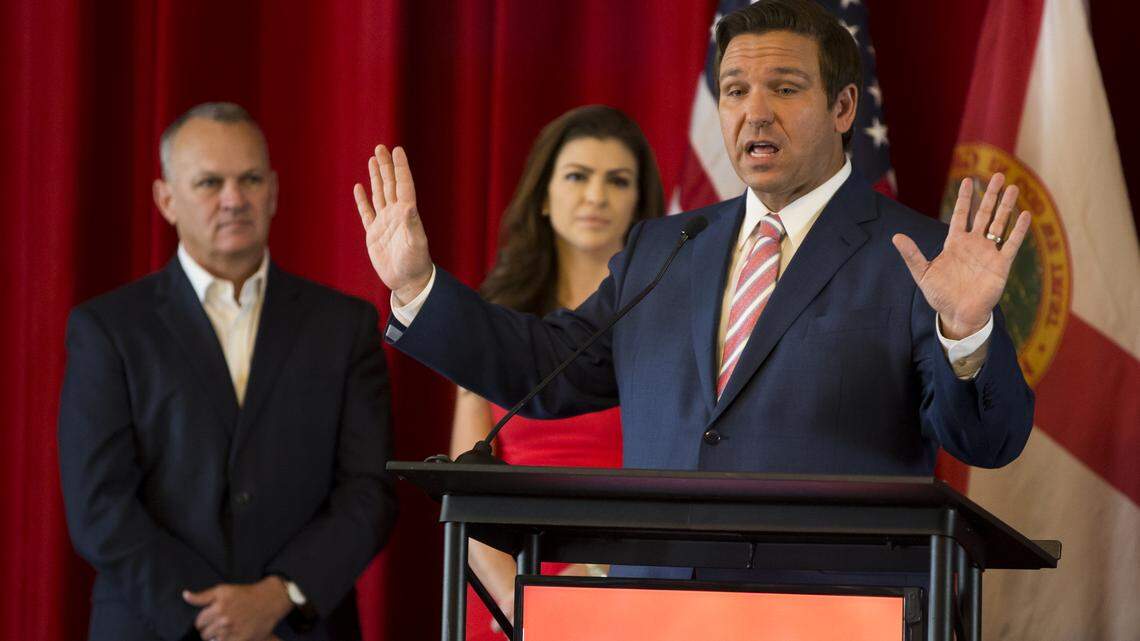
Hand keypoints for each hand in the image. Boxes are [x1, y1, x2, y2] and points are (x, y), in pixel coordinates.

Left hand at [182, 577, 292, 640]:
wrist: (269, 600)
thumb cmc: (245, 594)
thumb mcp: (223, 590)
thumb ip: (202, 596)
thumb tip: (185, 595)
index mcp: (218, 607)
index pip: (199, 623)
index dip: (204, 621)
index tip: (212, 619)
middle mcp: (224, 620)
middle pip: (204, 634)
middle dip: (209, 630)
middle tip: (220, 625)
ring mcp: (233, 631)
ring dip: (217, 638)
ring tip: (226, 630)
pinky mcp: (242, 640)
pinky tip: (231, 635)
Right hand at [353, 145, 433, 304]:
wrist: (407, 282)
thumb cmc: (415, 263)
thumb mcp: (415, 244)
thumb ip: (411, 225)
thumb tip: (408, 206)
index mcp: (407, 214)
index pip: (403, 185)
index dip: (400, 167)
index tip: (397, 150)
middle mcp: (396, 214)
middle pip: (390, 184)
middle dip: (385, 166)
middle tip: (381, 147)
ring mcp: (384, 223)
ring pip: (379, 194)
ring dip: (376, 177)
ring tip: (373, 160)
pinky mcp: (374, 234)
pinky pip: (367, 212)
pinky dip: (363, 200)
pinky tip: (359, 187)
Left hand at [892, 173, 1030, 338]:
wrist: (958, 315)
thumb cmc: (940, 295)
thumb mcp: (922, 273)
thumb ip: (912, 255)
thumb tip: (896, 237)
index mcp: (954, 243)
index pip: (960, 215)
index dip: (964, 198)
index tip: (968, 181)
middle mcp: (973, 244)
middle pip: (983, 214)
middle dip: (989, 195)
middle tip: (997, 175)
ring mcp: (988, 253)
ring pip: (999, 224)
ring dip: (1006, 206)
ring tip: (1012, 187)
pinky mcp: (1001, 265)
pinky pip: (1011, 244)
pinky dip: (1018, 230)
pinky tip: (1025, 215)